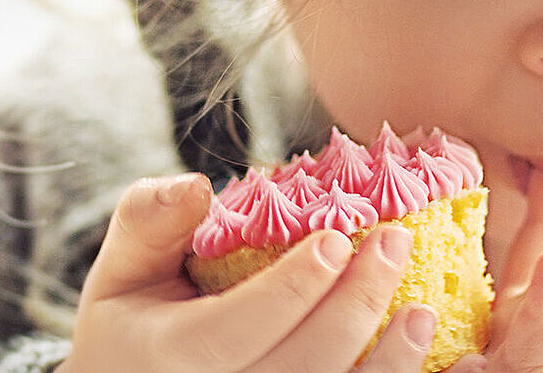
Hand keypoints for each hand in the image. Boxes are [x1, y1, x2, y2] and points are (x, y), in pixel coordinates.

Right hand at [56, 173, 437, 371]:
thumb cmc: (134, 327)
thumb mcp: (121, 271)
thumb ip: (147, 222)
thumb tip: (197, 187)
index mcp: (168, 358)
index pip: (236, 329)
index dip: (292, 288)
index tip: (336, 239)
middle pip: (301, 368)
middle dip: (355, 305)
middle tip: (394, 242)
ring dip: (390, 362)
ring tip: (421, 310)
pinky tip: (421, 355)